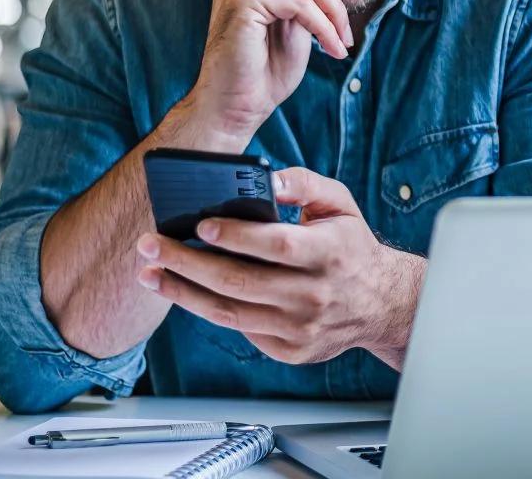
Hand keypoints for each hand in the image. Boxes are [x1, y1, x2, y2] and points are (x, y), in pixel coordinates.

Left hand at [135, 167, 425, 366]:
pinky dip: (209, 310)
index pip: (277, 245)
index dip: (236, 236)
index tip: (200, 225)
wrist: (380, 303)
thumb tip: (268, 180)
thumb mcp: (340, 204)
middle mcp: (315, 295)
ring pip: (230, 312)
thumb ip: (305, 184)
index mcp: (330, 254)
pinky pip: (241, 329)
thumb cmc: (350, 247)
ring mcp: (301, 328)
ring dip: (183, 292)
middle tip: (151, 245)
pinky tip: (187, 292)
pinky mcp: (290, 350)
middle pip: (240, 281)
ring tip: (151, 273)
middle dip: (187, 262)